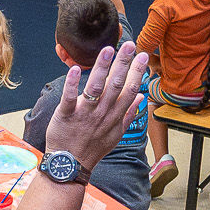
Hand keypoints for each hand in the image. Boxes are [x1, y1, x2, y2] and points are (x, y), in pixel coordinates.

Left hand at [52, 40, 149, 169]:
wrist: (70, 164)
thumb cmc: (92, 148)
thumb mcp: (116, 134)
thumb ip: (129, 114)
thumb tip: (141, 98)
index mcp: (115, 115)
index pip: (130, 89)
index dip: (137, 71)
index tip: (143, 55)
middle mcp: (103, 113)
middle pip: (116, 84)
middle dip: (124, 63)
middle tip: (130, 45)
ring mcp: (85, 114)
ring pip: (96, 87)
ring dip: (102, 68)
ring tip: (108, 49)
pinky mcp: (66, 115)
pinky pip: (70, 98)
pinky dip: (72, 84)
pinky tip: (76, 68)